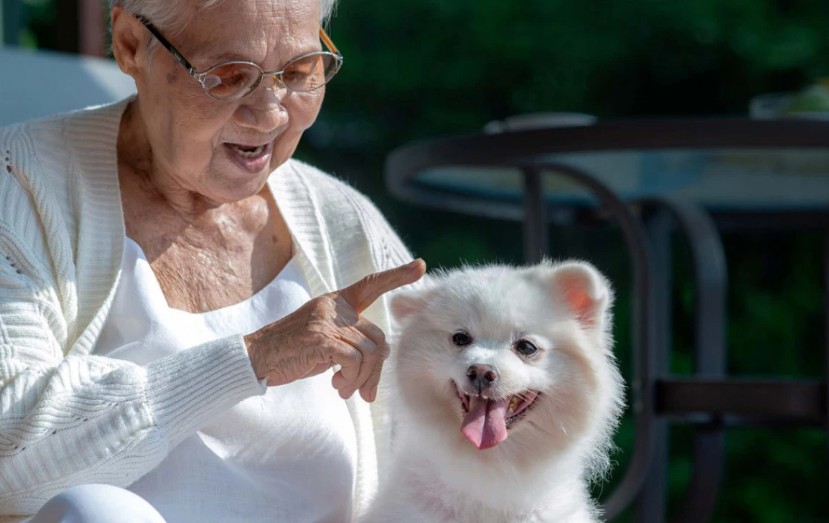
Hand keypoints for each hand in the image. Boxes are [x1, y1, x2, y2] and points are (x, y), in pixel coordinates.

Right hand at [244, 259, 425, 400]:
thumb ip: (351, 339)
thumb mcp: (325, 338)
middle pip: (378, 338)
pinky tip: (336, 386)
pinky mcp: (320, 338)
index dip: (397, 275)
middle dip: (376, 371)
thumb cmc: (292, 351)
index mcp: (336, 301)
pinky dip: (350, 379)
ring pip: (369, 353)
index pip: (370, 284)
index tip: (421, 266)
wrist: (256, 357)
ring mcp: (326, 320)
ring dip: (361, 379)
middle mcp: (334, 306)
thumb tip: (381, 357)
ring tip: (344, 390)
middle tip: (365, 393)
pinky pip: (354, 361)